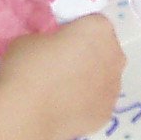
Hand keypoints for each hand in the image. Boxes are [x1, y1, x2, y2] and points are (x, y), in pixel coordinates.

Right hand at [0, 15, 124, 139]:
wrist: (25, 115)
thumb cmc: (27, 67)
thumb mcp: (32, 38)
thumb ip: (51, 40)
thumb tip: (52, 50)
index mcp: (99, 29)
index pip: (93, 24)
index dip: (76, 32)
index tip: (59, 42)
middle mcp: (115, 56)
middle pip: (105, 50)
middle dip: (88, 55)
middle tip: (60, 65)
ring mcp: (114, 88)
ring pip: (104, 78)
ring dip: (89, 80)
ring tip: (60, 92)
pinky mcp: (107, 115)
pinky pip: (98, 103)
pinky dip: (85, 104)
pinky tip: (63, 110)